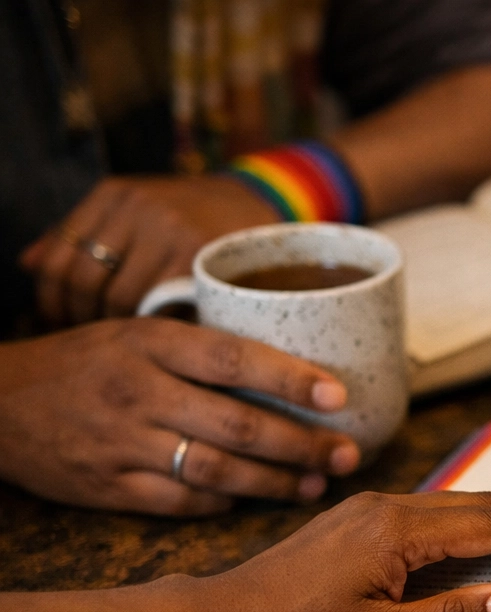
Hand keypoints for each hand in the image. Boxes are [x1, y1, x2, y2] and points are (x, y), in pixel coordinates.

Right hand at [0, 318, 362, 514]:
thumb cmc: (86, 362)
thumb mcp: (137, 333)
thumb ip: (203, 346)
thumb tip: (295, 357)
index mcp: (149, 344)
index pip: (234, 359)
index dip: (292, 379)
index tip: (340, 396)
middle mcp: (138, 393)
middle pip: (239, 425)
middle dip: (303, 445)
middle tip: (348, 454)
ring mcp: (122, 444)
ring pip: (217, 470)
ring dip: (276, 483)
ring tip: (316, 484)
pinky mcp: (109, 488)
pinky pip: (181, 503)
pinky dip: (223, 502)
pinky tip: (253, 498)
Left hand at [19, 175, 279, 324]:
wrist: (267, 204)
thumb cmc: (195, 215)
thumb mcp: (136, 209)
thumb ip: (83, 230)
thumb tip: (28, 263)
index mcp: (113, 195)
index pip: (59, 257)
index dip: (53, 300)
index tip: (62, 323)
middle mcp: (137, 208)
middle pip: (83, 280)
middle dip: (81, 318)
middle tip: (92, 340)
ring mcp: (169, 231)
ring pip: (118, 297)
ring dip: (116, 328)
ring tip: (123, 343)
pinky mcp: (199, 257)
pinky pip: (158, 305)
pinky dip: (151, 328)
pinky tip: (154, 339)